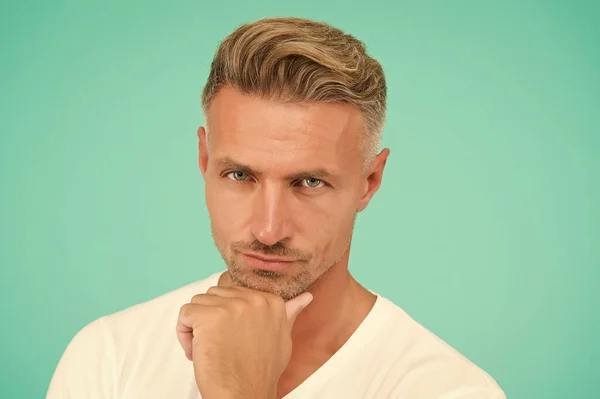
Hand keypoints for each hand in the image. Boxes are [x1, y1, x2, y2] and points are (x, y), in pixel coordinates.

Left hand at [176, 284, 312, 398]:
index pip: (235, 293)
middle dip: (210, 319)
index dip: (227, 317)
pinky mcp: (210, 317)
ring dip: (196, 327)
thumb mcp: (282, 339)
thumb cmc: (260, 372)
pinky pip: (185, 313)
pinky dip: (183, 334)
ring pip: (199, 303)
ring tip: (208, 349)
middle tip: (218, 345)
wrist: (245, 395)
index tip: (232, 337)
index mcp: (272, 301)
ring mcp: (232, 306)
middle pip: (216, 295)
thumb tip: (306, 296)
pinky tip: (195, 352)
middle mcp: (254, 299)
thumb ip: (288, 314)